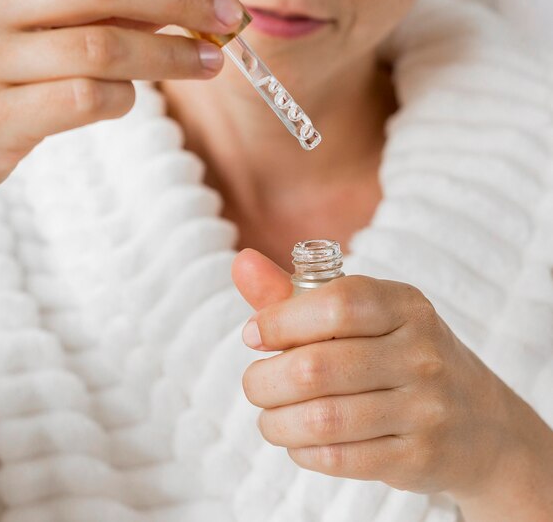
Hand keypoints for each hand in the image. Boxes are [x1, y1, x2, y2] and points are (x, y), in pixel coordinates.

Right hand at [0, 0, 242, 224]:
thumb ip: (87, 10)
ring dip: (170, 57)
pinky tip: (130, 100)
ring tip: (209, 63)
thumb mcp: (21, 26)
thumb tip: (170, 6)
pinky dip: (123, 100)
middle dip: (182, 2)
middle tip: (228, 21)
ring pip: (103, 46)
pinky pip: (83, 99)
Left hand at [232, 248, 552, 510]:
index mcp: (405, 305)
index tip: (253, 334)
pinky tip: (297, 440)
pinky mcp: (418, 458)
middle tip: (254, 383)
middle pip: (316, 367)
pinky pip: (338, 458)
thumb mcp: (362, 314)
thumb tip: (241, 262)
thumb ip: (296, 292)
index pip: (336, 303)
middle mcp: (421, 353)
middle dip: (264, 380)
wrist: (480, 422)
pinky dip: (301, 451)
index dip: (280, 320)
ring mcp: (425, 408)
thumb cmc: (398, 353)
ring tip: (269, 414)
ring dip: (275, 421)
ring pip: (322, 418)